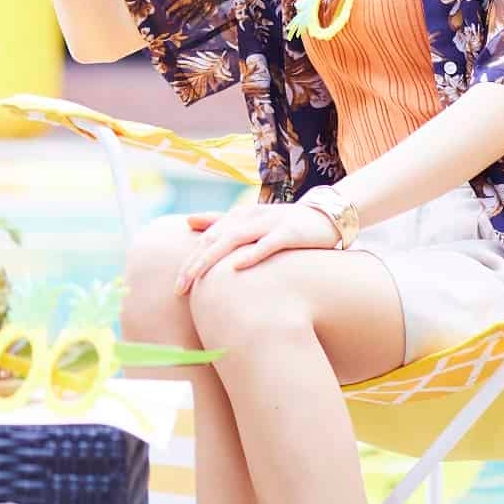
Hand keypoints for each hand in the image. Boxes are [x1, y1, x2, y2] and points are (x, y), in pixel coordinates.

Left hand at [171, 202, 338, 293]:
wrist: (326, 214)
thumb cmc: (284, 224)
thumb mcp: (250, 221)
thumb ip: (220, 220)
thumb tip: (188, 221)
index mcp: (238, 217)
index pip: (207, 239)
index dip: (189, 260)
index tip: (176, 286)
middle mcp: (249, 218)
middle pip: (214, 240)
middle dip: (194, 264)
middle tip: (178, 288)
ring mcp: (269, 224)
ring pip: (233, 239)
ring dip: (212, 259)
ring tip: (195, 278)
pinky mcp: (289, 232)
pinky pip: (267, 244)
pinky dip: (251, 253)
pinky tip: (236, 266)